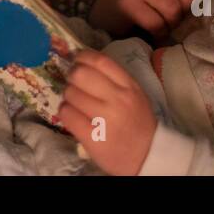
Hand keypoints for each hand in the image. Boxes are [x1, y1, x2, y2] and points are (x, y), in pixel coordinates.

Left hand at [59, 50, 156, 175]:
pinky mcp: (91, 137)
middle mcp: (117, 100)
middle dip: (72, 76)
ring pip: (70, 93)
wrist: (148, 156)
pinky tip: (72, 115)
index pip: (101, 61)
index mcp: (129, 87)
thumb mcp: (135, 94)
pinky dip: (65, 112)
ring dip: (68, 96)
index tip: (77, 59)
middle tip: (74, 83)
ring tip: (75, 103)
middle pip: (81, 74)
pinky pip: (67, 114)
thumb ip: (114, 78)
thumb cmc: (138, 123)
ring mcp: (104, 119)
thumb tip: (85, 63)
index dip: (83, 56)